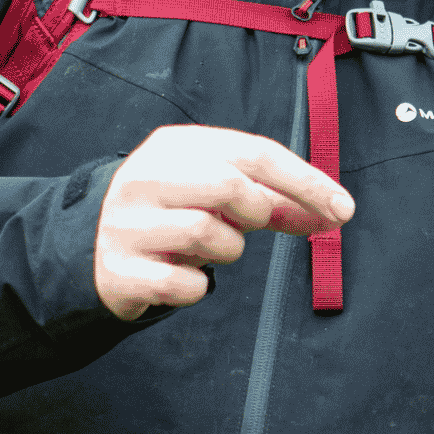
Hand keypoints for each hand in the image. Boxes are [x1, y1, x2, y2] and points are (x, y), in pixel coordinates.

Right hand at [95, 124, 353, 320]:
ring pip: (209, 235)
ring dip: (225, 252)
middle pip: (231, 187)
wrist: (91, 246)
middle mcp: (146, 176)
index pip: (255, 152)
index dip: (306, 181)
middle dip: (254, 213)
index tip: (343, 210)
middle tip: (244, 225)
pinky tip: (179, 276)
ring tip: (202, 250)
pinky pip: (186, 285)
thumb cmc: (171, 213)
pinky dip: (196, 287)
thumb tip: (333, 214)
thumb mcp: (216, 194)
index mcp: (175, 146)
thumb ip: (272, 200)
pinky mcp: (119, 270)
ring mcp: (127, 223)